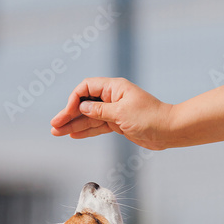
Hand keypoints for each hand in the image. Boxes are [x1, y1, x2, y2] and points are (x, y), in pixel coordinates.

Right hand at [50, 77, 173, 149]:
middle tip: (54, 127)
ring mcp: (114, 111)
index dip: (74, 100)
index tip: (68, 113)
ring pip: (89, 118)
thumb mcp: (122, 113)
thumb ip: (100, 110)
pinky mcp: (118, 124)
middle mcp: (112, 98)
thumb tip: (82, 107)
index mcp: (114, 88)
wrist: (169, 131)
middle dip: (69, 115)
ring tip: (57, 133)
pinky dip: (86, 131)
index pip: (86, 88)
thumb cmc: (150, 118)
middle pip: (84, 104)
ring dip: (74, 125)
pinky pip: (97, 126)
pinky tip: (73, 135)